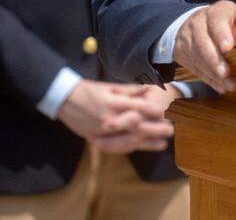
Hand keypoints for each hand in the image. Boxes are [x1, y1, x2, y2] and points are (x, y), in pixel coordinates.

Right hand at [58, 80, 172, 153]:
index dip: (155, 111)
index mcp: (114, 103)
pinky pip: (117, 147)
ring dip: (147, 143)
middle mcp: (109, 119)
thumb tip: (150, 89)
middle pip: (138, 127)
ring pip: (129, 141)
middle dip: (156, 129)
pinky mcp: (97, 140)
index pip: (140, 108)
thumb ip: (131, 90)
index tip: (167, 112)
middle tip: (171, 130)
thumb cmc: (88, 90)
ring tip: (162, 143)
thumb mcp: (110, 87)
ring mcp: (103, 132)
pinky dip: (131, 148)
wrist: (64, 101)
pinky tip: (142, 147)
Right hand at [173, 0, 235, 93]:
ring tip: (228, 85)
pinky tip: (221, 87)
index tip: (228, 47)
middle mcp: (197, 25)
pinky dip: (208, 79)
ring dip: (212, 74)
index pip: (215, 22)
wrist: (197, 24)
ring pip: (197, 58)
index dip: (221, 34)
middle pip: (202, 43)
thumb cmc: (225, 22)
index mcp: (214, 13)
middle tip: (225, 73)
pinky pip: (194, 68)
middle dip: (214, 60)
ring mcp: (187, 40)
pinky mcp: (183, 54)